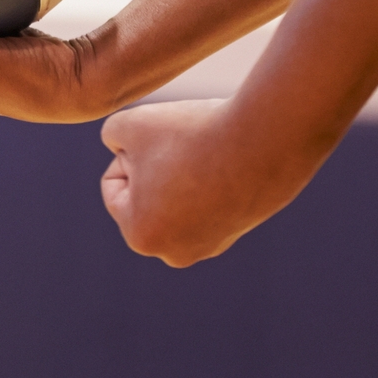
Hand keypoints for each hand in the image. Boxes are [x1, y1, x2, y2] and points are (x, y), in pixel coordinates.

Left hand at [99, 98, 310, 266]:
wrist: (267, 138)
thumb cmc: (190, 133)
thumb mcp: (128, 124)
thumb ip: (110, 137)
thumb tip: (121, 150)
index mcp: (141, 237)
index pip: (115, 183)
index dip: (130, 152)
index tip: (161, 142)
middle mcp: (175, 253)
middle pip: (144, 194)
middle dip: (155, 166)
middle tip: (184, 148)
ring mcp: (211, 246)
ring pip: (175, 194)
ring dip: (182, 170)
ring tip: (204, 155)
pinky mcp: (238, 231)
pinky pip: (206, 196)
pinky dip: (209, 176)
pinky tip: (225, 161)